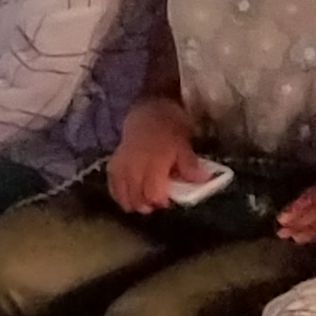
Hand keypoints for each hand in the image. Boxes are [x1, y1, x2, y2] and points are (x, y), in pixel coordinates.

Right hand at [107, 96, 207, 213]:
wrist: (150, 107)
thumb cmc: (170, 125)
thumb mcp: (184, 143)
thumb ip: (190, 164)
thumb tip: (203, 180)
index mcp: (155, 159)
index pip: (152, 189)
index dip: (159, 200)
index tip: (167, 203)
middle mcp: (136, 163)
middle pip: (135, 192)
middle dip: (144, 204)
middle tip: (153, 207)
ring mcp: (123, 161)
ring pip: (121, 188)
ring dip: (128, 201)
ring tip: (137, 207)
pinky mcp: (115, 159)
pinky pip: (112, 179)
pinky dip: (116, 190)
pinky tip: (122, 198)